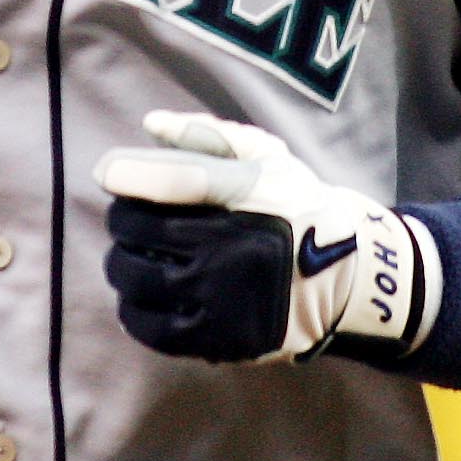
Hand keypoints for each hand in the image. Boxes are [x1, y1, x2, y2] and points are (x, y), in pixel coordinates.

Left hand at [92, 110, 428, 363]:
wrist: (353, 277)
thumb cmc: (298, 206)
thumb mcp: (267, 157)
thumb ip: (207, 134)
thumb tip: (151, 123)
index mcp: (243, 193)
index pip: (166, 179)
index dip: (124, 173)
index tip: (107, 174)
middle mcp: (230, 244)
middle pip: (135, 229)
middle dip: (122, 221)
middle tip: (130, 222)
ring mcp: (223, 295)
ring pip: (134, 278)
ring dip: (122, 265)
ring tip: (133, 260)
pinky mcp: (221, 337)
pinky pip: (151, 327)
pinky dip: (134, 311)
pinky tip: (142, 298)